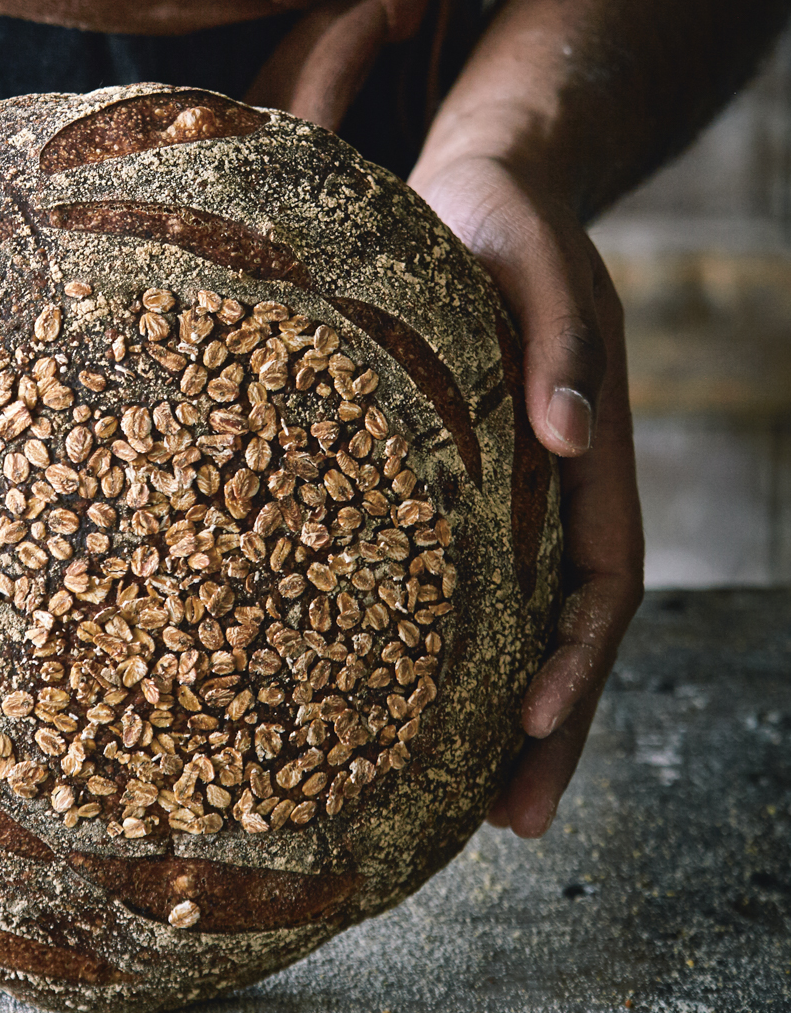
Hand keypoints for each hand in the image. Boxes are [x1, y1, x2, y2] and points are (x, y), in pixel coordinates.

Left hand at [408, 153, 644, 836]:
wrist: (483, 188)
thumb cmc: (505, 219)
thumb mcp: (535, 261)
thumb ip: (559, 338)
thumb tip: (573, 431)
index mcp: (589, 445)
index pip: (602, 573)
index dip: (578, 653)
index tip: (532, 721)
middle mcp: (556, 481)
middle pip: (568, 625)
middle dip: (551, 726)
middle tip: (508, 824)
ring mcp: (510, 486)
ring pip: (519, 615)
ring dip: (506, 709)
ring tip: (469, 803)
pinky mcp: (458, 475)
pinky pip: (466, 575)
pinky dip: (454, 642)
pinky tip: (411, 691)